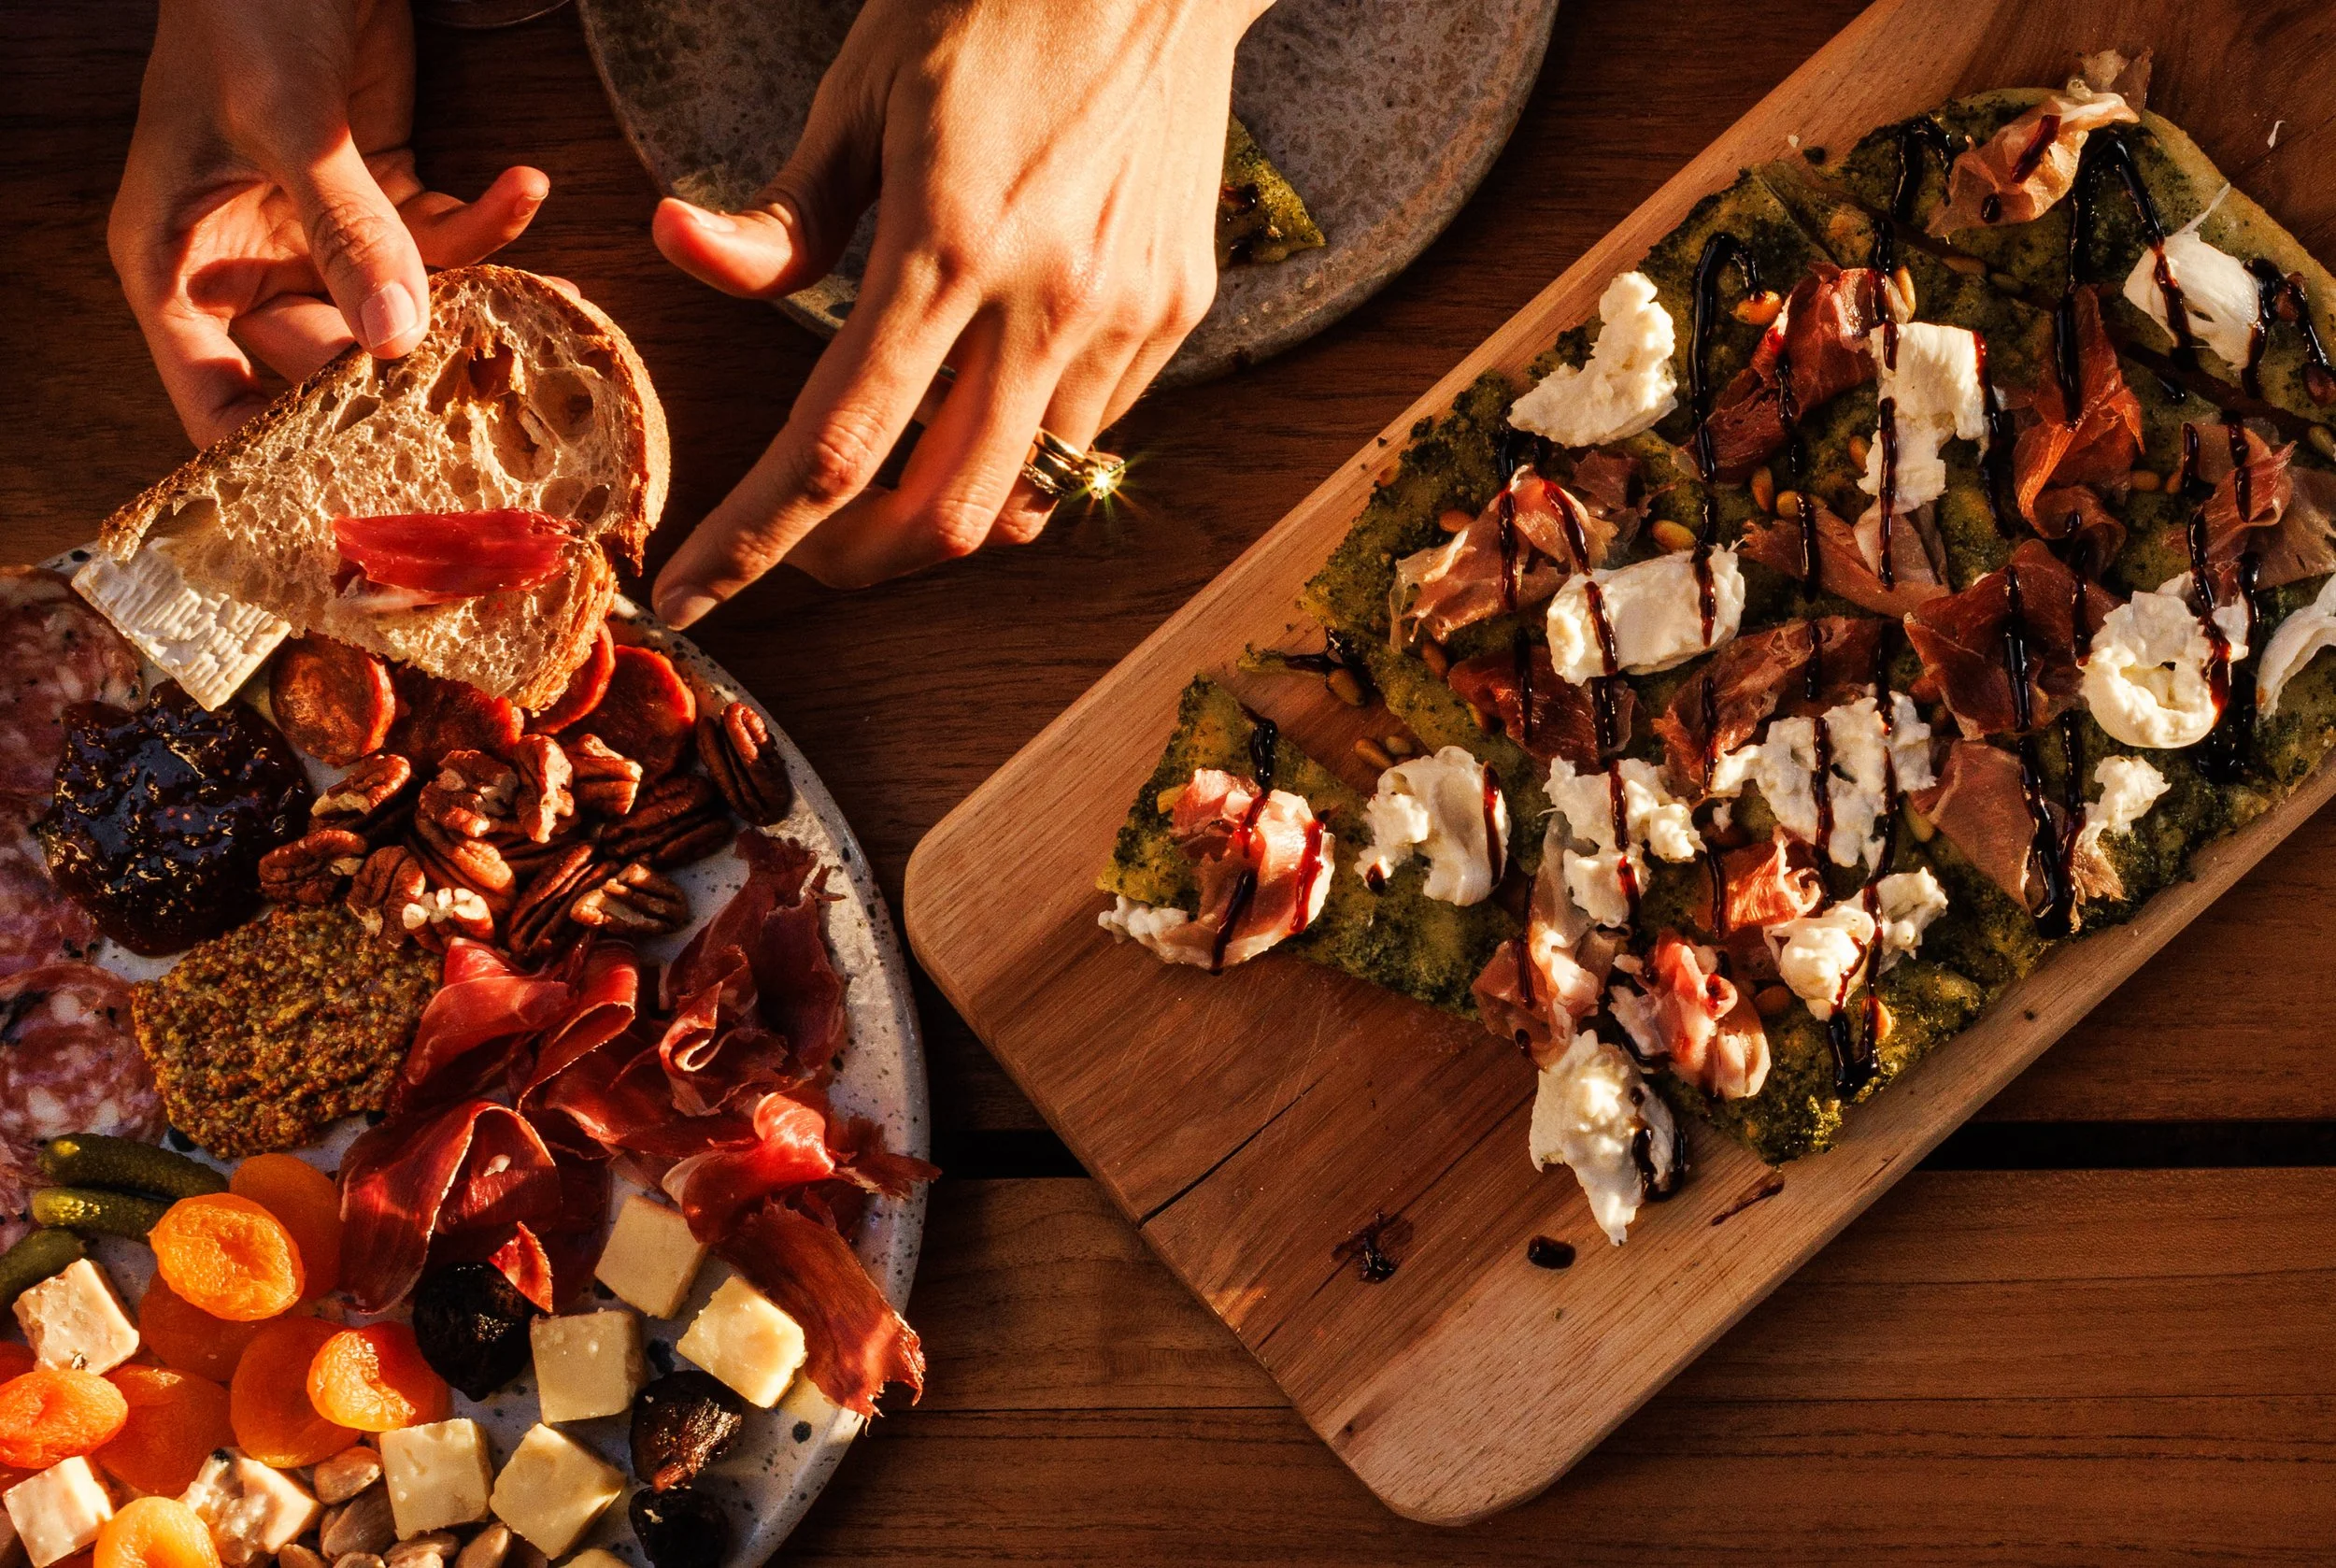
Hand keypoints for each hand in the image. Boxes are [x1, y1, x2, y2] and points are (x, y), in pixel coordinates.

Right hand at [110, 0, 548, 447]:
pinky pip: (439, 239)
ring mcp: (314, 233)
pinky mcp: (378, 195)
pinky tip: (524, 187)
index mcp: (178, 262)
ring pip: (400, 307)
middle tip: (489, 391)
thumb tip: (393, 334)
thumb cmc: (245, 7)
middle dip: (409, 373)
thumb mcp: (286, 122)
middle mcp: (244, 261)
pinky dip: (487, 223)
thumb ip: (343, 229)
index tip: (358, 489)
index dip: (276, 450)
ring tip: (545, 298)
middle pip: (328, 362)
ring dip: (473, 299)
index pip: (213, 396)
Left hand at [650, 0, 1267, 615]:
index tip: (688, 592)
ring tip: (900, 465)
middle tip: (807, 548)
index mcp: (945, 247)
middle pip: (943, 518)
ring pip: (1027, 492)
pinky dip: (1024, 442)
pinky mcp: (1175, 309)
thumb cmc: (995, 7)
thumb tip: (680, 249)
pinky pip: (1091, 429)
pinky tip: (993, 384)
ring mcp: (1124, 316)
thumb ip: (784, 212)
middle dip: (858, 564)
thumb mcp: (862, 90)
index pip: (835, 446)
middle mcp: (1045, 303)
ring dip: (947, 507)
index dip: (753, 541)